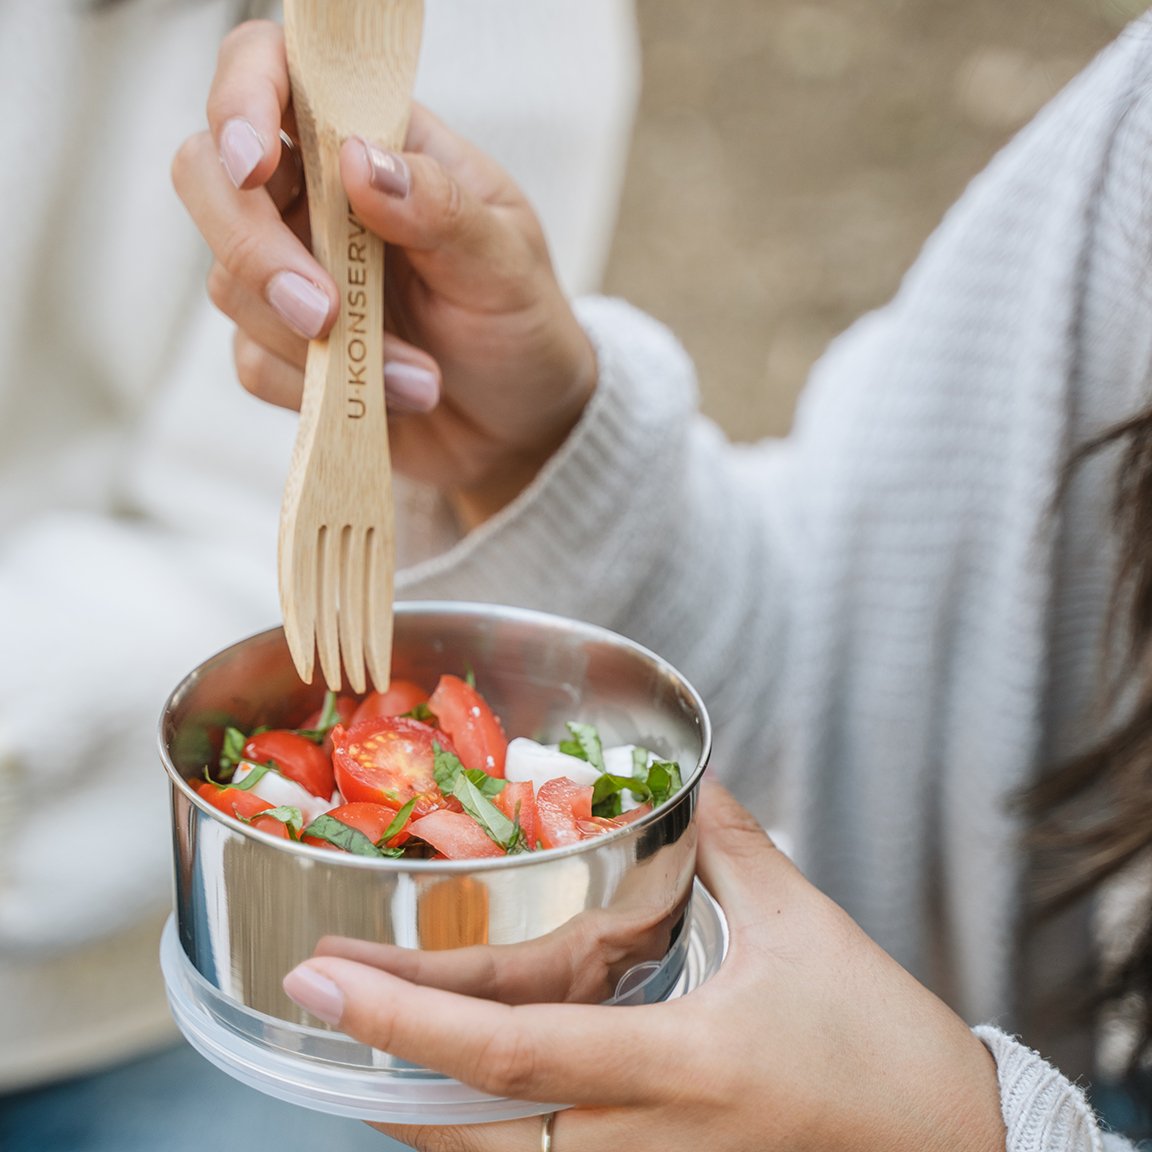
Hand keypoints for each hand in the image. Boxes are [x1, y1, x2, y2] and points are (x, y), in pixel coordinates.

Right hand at [172, 21, 595, 527]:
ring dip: (316, 344)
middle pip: (208, 175)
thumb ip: (440, 208)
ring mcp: (293, 270)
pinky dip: (320, 388)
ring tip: (420, 379)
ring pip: (229, 283)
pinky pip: (254, 361)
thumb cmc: (521, 324)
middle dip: (253, 248)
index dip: (241, 98)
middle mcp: (317, 196)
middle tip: (325, 312)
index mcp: (375, 140)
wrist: (520, 423)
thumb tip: (360, 160)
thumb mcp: (505, 263)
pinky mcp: (283, 346)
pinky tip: (395, 398)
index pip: (273, 69)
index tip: (255, 164)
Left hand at [282, 782, 1006, 1151]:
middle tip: (314, 994)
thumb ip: (730, 844)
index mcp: (682, 1065)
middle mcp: (645, 1143)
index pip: (512, 1048)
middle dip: (378, 1064)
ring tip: (365, 1037)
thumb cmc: (880, 1044)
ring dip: (419, 1107)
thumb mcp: (803, 926)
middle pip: (473, 1126)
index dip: (406, 1015)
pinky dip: (484, 1132)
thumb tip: (686, 781)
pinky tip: (455, 1089)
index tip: (327, 974)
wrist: (947, 1149)